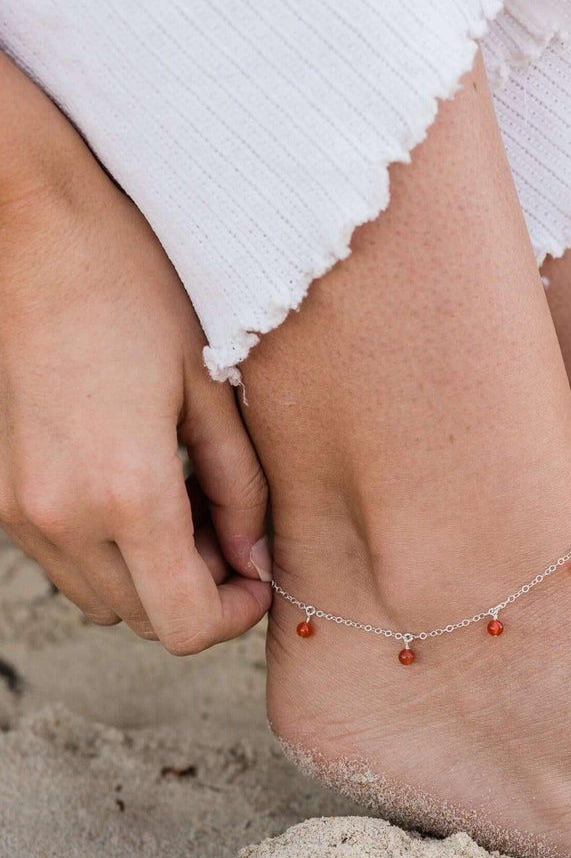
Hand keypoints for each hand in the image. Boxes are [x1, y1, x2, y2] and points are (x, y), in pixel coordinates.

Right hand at [0, 62, 271, 653]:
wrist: (31, 232)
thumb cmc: (132, 295)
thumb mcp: (211, 392)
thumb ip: (241, 490)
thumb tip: (254, 558)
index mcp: (127, 495)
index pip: (188, 625)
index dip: (235, 615)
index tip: (259, 576)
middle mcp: (61, 519)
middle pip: (146, 619)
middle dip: (200, 592)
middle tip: (231, 531)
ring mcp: (18, 512)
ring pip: (103, 599)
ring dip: (154, 576)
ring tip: (187, 503)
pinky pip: (67, 561)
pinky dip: (111, 552)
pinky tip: (138, 488)